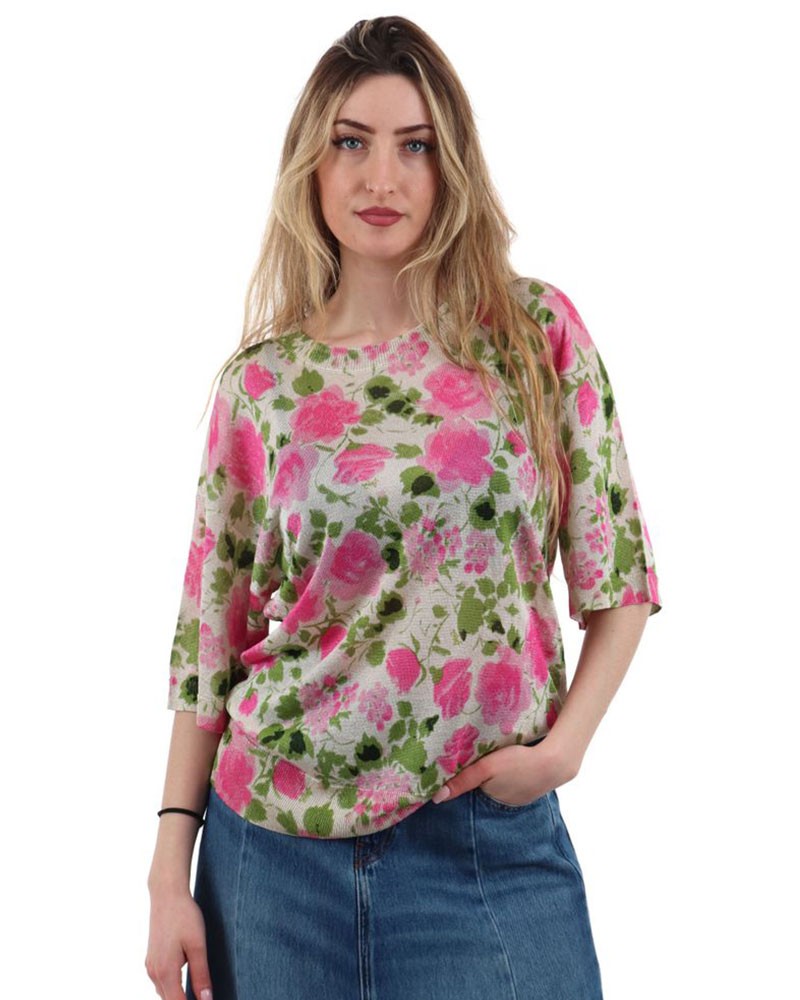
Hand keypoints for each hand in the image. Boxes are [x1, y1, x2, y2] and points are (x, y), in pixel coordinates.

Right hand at [145, 888, 212, 999]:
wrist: (167, 895)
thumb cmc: (184, 916)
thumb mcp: (198, 946)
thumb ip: (201, 975)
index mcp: (165, 972)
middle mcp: (154, 972)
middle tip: (204, 996)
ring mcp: (150, 965)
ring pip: (164, 993)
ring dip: (177, 996)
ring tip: (196, 993)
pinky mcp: (151, 958)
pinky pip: (160, 982)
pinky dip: (172, 987)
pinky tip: (183, 982)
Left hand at [431, 737, 579, 805]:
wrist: (555, 762)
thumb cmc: (518, 763)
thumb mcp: (486, 768)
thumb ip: (462, 780)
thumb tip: (436, 798)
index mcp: (490, 799)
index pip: (470, 789)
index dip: (462, 780)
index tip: (454, 770)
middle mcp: (503, 803)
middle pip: (484, 788)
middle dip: (479, 779)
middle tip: (478, 759)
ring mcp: (519, 797)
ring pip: (499, 785)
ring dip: (496, 776)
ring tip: (497, 761)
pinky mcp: (530, 788)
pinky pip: (513, 783)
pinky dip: (510, 775)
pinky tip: (513, 764)